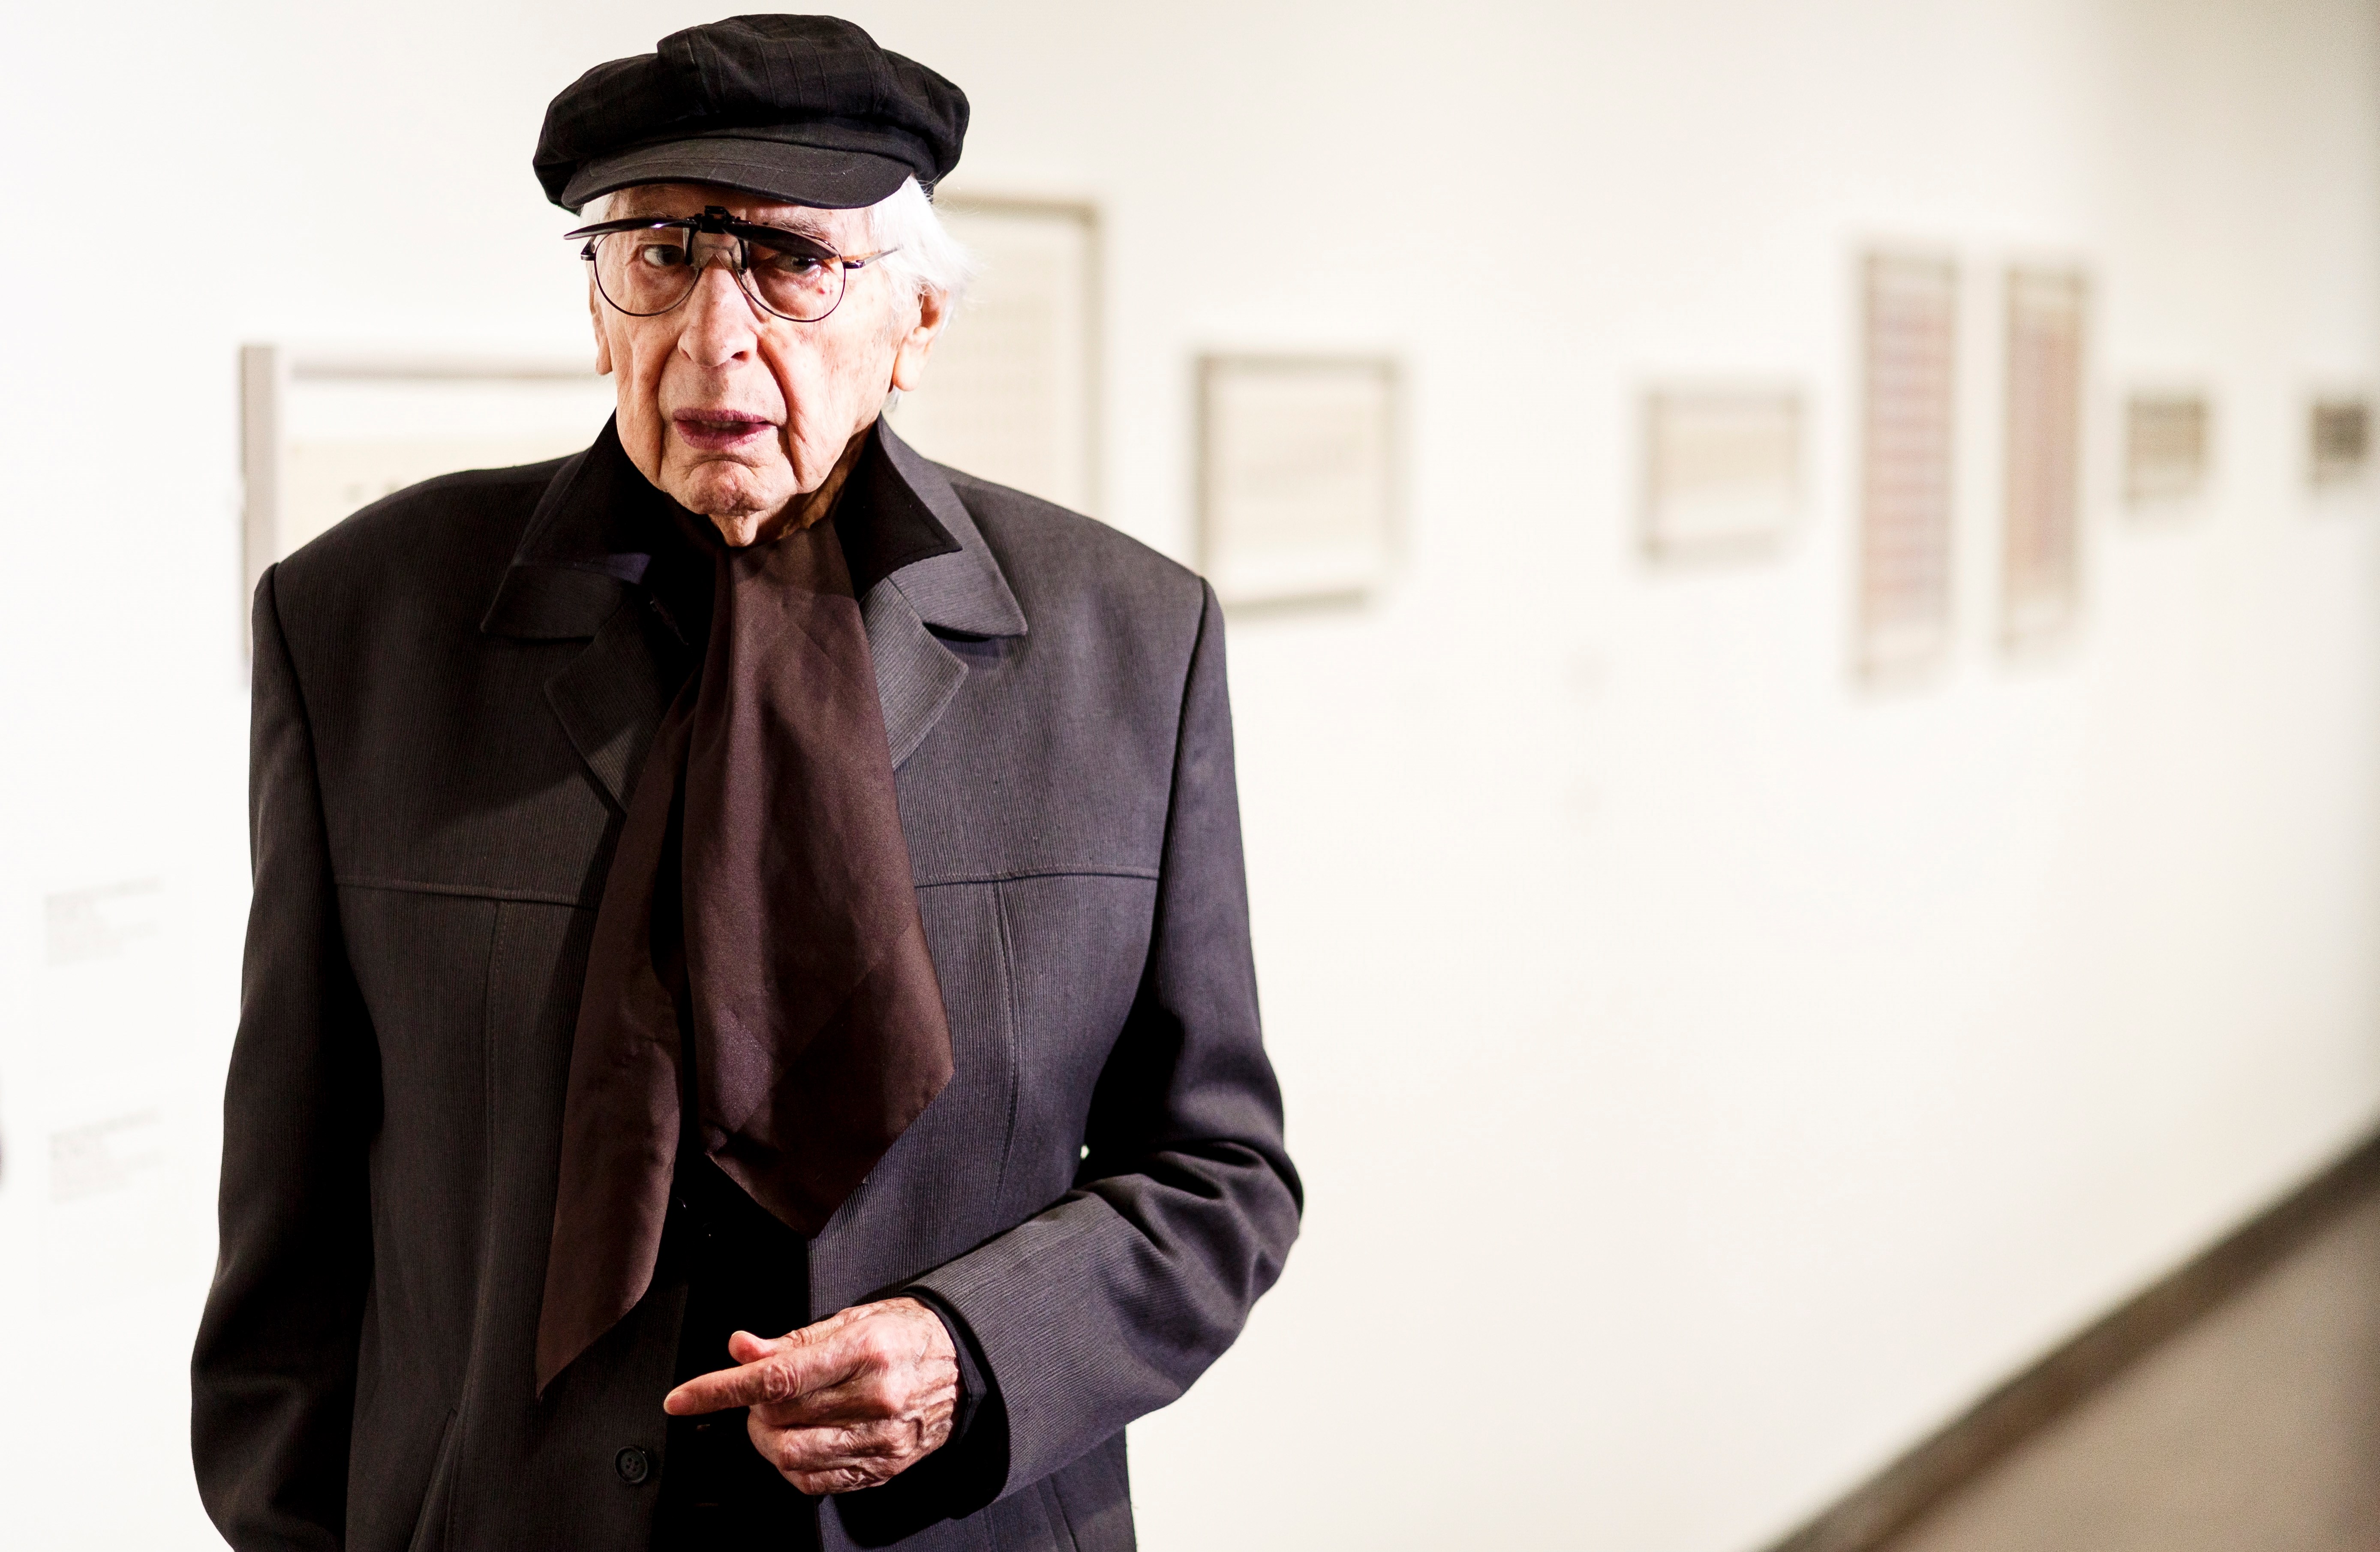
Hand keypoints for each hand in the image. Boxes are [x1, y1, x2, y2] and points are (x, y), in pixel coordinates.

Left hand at [663, 1296, 957, 1494]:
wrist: (962, 1365)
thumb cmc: (904, 1335)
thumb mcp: (852, 1319)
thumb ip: (792, 1340)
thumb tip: (741, 1347)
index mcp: (865, 1350)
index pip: (777, 1377)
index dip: (720, 1389)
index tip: (682, 1398)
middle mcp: (875, 1398)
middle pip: (778, 1418)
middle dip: (750, 1408)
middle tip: (759, 1393)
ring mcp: (880, 1439)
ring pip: (790, 1456)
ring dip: (766, 1439)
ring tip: (779, 1417)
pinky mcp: (882, 1468)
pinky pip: (814, 1481)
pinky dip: (790, 1464)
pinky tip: (800, 1439)